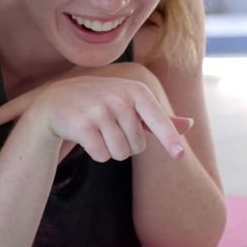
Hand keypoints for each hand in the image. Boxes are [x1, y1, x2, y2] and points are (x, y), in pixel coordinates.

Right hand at [0, 77, 192, 162]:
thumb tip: (190, 125)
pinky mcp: (82, 125)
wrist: (56, 101)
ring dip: (111, 152)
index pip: (158, 119)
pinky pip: (102, 155)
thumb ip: (158, 118)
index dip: (170, 139)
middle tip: (110, 131)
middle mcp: (119, 97)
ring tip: (99, 134)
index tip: (179, 156)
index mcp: (136, 90)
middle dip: (126, 146)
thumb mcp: (130, 105)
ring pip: (120, 153)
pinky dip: (97, 153)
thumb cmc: (100, 104)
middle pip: (137, 145)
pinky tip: (86, 138)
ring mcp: (100, 110)